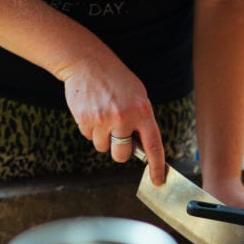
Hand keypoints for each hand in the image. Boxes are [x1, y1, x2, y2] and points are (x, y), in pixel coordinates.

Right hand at [59, 53, 166, 180]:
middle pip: (122, 155)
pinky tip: (92, 111)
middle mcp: (124, 117)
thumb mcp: (138, 96)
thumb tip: (143, 150)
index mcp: (142, 111)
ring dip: (103, 137)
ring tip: (103, 115)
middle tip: (117, 134)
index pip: (154, 146)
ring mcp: (103, 120)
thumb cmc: (117, 81)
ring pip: (103, 147)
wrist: (87, 62)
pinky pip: (89, 137)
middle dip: (120, 151)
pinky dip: (90, 129)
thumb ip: (142, 121)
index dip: (156, 166)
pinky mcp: (85, 120)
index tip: (158, 180)